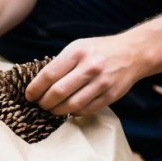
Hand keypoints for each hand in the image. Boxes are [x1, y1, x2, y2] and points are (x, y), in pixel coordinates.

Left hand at [25, 36, 140, 115]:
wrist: (132, 53)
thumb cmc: (99, 51)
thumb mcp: (78, 47)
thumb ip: (60, 63)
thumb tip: (37, 84)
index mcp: (77, 52)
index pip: (48, 75)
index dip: (35, 89)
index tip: (29, 95)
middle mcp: (89, 67)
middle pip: (57, 93)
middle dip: (44, 103)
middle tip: (40, 104)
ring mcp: (101, 83)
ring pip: (71, 105)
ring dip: (56, 111)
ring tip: (52, 109)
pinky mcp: (109, 96)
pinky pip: (85, 110)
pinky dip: (73, 113)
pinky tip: (69, 109)